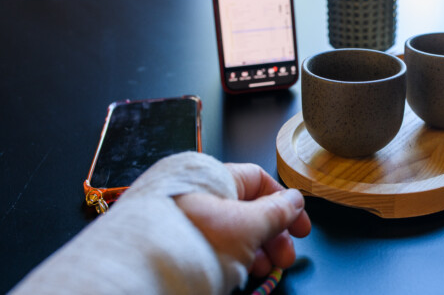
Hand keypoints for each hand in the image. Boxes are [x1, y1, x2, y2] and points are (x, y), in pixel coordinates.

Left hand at [175, 163, 311, 276]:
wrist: (141, 272)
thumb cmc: (189, 243)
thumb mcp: (248, 227)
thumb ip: (277, 212)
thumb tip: (294, 200)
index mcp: (212, 174)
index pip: (259, 180)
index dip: (285, 204)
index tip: (299, 228)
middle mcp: (193, 188)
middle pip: (245, 207)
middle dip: (271, 234)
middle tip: (283, 258)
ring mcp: (179, 214)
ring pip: (228, 226)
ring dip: (253, 248)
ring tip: (262, 270)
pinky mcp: (169, 237)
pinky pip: (208, 240)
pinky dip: (228, 254)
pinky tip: (237, 271)